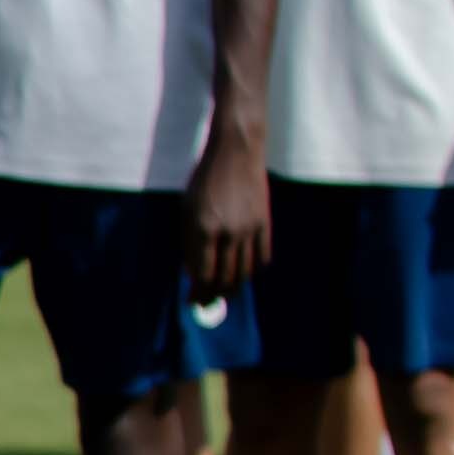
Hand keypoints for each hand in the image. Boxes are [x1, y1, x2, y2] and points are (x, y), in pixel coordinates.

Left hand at [188, 121, 272, 307]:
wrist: (236, 152)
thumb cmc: (205, 179)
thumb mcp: (188, 209)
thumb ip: (190, 242)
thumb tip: (194, 274)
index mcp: (203, 228)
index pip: (203, 274)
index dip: (198, 292)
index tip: (193, 302)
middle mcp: (228, 232)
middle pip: (225, 278)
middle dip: (214, 295)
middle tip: (208, 302)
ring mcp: (250, 228)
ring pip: (245, 272)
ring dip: (234, 287)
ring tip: (225, 292)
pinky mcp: (265, 223)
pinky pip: (263, 257)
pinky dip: (253, 269)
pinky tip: (244, 272)